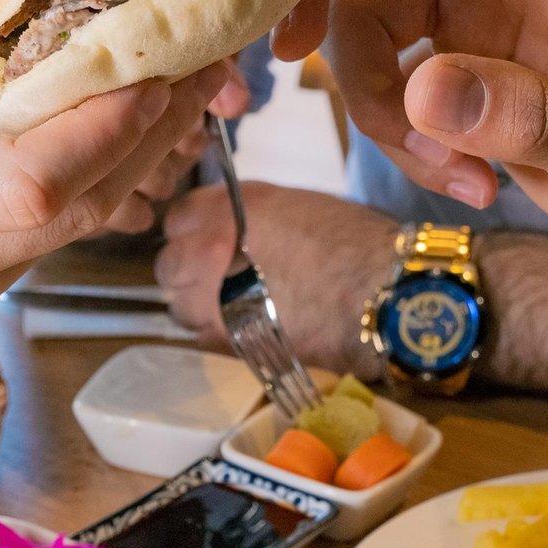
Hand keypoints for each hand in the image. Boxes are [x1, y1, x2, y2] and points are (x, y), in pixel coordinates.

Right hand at [0, 0, 227, 323]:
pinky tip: (126, 134)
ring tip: (180, 91)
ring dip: (134, 161)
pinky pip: (54, 243)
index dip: (103, 131)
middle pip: (72, 212)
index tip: (149, 71)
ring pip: (75, 232)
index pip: (29, 186)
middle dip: (145, 136)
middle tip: (195, 65)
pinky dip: (97, 185)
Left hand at [155, 183, 395, 377]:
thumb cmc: (355, 244)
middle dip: (190, 271)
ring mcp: (211, 300)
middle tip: (220, 277)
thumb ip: (252, 215)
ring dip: (201, 306)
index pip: (178, 218)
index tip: (210, 240)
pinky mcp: (227, 341)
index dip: (195, 230)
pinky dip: (217, 333)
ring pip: (181, 307)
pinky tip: (247, 327)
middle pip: (170, 265)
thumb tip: (240, 228)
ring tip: (237, 306)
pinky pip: (202, 337)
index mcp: (225, 211)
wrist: (377, 295)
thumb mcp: (297, 206)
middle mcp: (207, 252)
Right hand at [275, 0, 547, 256]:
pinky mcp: (456, 69)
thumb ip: (533, 119)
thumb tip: (426, 91)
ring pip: (367, 16)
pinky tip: (469, 183)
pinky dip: (403, 139)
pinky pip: (386, 82)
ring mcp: (476, 14)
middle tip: (288, 45)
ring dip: (376, 101)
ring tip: (451, 172)